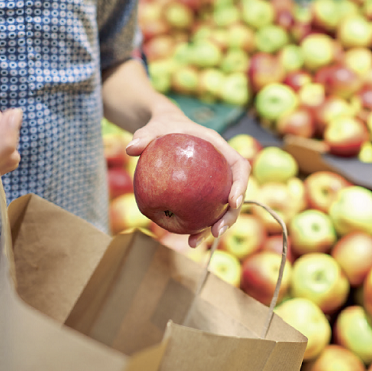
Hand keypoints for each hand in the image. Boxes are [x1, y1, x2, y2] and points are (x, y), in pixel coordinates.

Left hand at [124, 106, 249, 247]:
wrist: (164, 131)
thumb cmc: (162, 127)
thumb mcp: (154, 127)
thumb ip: (145, 135)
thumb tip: (131, 148)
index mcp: (220, 149)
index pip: (240, 167)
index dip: (241, 185)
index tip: (232, 202)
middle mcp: (222, 168)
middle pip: (236, 194)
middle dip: (230, 216)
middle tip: (217, 232)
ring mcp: (215, 183)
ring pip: (222, 208)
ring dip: (214, 228)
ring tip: (194, 242)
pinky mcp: (204, 194)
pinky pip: (205, 212)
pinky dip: (198, 226)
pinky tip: (186, 239)